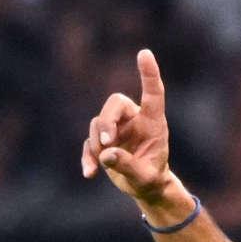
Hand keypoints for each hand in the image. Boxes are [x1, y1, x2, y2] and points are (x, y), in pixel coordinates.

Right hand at [80, 49, 174, 208]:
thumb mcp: (145, 177)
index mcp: (152, 123)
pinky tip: (90, 174)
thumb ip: (128, 166)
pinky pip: (89, 142)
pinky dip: (88, 156)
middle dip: (107, 121)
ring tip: (103, 165)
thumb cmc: (151, 178)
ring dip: (97, 142)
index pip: (152, 93)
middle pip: (115, 103)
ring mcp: (117, 129)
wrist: (145, 187)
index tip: (144, 54)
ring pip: (98, 122)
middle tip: (106, 142)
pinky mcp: (103, 141)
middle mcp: (134, 120)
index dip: (149, 74)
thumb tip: (106, 154)